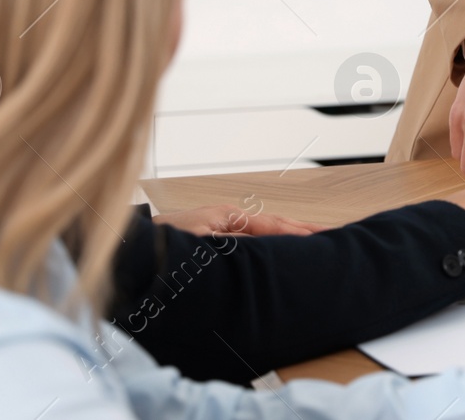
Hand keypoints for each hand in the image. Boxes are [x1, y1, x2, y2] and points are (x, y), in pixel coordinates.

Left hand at [153, 203, 326, 237]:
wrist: (132, 243)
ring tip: (317, 240)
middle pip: (276, 224)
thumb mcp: (200, 243)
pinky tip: (282, 249)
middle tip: (332, 235)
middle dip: (304, 229)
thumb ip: (235, 244)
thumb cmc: (160, 242)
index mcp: (229, 215)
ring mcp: (225, 227)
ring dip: (291, 235)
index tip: (324, 237)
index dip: (301, 232)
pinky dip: (274, 241)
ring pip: (267, 231)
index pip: (275, 224)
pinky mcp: (219, 238)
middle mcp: (230, 218)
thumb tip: (266, 244)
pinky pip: (255, 238)